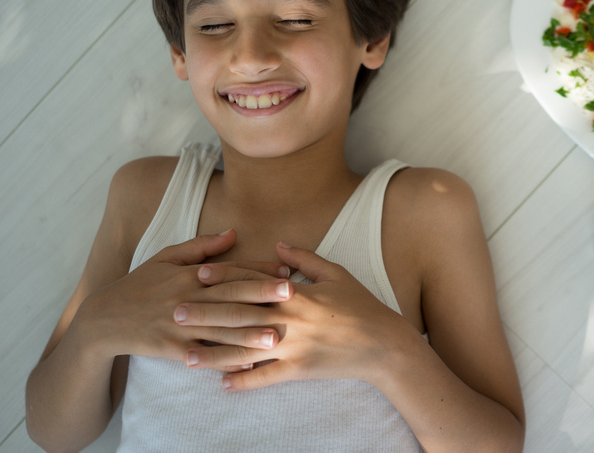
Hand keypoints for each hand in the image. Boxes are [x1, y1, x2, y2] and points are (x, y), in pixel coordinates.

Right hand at [82, 230, 290, 362]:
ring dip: (248, 333)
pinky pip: (203, 356)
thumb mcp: (166, 257)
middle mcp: (187, 298)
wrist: (104, 319)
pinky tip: (246, 366)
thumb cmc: (140, 285)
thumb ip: (202, 246)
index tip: (286, 272)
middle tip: (291, 295)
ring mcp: (180, 325)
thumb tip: (233, 232)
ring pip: (219, 329)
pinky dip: (225, 361)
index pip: (229, 270)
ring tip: (274, 336)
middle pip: (229, 296)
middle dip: (261, 295)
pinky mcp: (172, 348)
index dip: (258, 271)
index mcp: (189, 274)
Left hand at [181, 242, 412, 389]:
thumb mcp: (336, 274)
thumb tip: (277, 245)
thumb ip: (304, 259)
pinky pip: (265, 377)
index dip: (223, 278)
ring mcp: (292, 347)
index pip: (252, 282)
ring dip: (213, 354)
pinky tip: (222, 384)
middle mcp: (289, 320)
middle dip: (206, 314)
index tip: (197, 276)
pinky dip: (243, 381)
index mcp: (296, 293)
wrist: (382, 343)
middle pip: (239, 315)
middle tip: (175, 314)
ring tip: (186, 356)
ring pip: (245, 350)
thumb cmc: (361, 305)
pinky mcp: (298, 371)